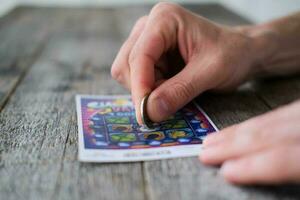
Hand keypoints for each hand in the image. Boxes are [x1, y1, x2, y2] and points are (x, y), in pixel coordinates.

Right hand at [111, 2, 270, 123]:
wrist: (240, 53)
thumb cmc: (232, 54)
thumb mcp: (210, 72)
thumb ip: (179, 91)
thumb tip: (149, 112)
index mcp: (164, 19)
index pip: (140, 55)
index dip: (140, 85)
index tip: (146, 112)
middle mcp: (149, 27)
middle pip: (126, 65)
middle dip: (142, 89)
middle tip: (164, 105)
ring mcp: (146, 41)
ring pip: (127, 74)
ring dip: (146, 91)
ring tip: (174, 92)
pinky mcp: (149, 56)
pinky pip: (136, 79)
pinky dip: (150, 91)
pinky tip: (170, 89)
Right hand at [200, 100, 299, 184]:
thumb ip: (289, 166)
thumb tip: (260, 179)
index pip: (281, 159)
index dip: (251, 167)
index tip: (227, 172)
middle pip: (265, 135)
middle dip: (232, 145)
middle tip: (206, 153)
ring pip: (268, 120)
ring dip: (237, 132)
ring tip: (214, 140)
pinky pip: (279, 112)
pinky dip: (256, 121)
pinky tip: (245, 126)